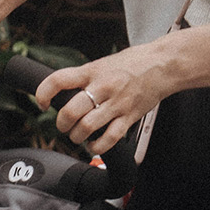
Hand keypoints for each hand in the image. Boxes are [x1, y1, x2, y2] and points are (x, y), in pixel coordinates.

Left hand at [37, 47, 168, 154]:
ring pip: (86, 128)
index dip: (43, 94)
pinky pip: (109, 139)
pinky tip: (93, 144)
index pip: (58, 80)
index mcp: (93, 71)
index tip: (43, 103)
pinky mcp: (130, 116)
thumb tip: (58, 94)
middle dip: (61, 124)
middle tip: (64, 125)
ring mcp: (117, 103)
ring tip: (78, 134)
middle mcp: (104, 86)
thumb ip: (82, 78)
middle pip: (70, 112)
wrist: (166, 63)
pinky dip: (96, 146)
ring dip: (76, 136)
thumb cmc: (132, 63)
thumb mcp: (102, 63)